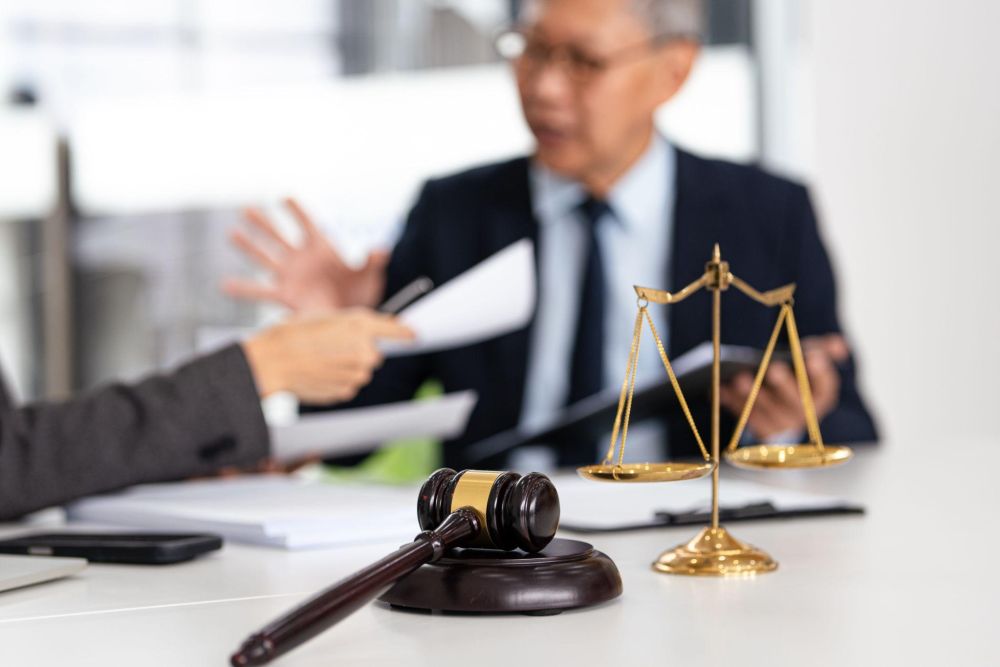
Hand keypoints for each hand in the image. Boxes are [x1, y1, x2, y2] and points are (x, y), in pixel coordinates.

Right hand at [223, 198, 389, 312]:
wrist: (353, 319)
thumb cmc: (361, 293)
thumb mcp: (369, 276)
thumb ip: (372, 262)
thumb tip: (380, 250)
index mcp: (322, 248)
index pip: (307, 224)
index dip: (297, 211)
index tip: (285, 197)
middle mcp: (302, 259)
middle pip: (279, 237)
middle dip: (264, 224)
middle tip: (247, 209)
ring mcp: (291, 276)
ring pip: (266, 257)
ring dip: (249, 246)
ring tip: (231, 233)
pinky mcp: (286, 296)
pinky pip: (261, 292)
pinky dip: (243, 289)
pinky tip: (224, 285)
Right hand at [241, 309, 412, 403]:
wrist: (272, 361)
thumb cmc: (294, 334)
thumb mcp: (326, 316)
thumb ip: (355, 323)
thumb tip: (378, 328)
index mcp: (361, 326)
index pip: (396, 331)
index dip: (406, 333)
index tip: (414, 335)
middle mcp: (365, 351)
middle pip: (374, 354)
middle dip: (360, 351)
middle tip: (334, 346)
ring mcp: (358, 374)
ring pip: (360, 370)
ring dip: (347, 366)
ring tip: (321, 359)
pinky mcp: (348, 391)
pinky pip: (348, 384)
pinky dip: (338, 379)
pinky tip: (319, 372)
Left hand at [719, 334, 848, 440]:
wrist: (782, 403)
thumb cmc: (797, 375)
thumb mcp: (811, 359)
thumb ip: (823, 349)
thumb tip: (837, 346)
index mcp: (821, 394)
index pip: (825, 385)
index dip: (820, 372)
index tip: (813, 356)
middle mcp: (804, 414)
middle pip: (795, 402)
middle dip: (784, 385)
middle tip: (773, 369)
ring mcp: (781, 424)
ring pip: (766, 411)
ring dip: (752, 395)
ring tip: (740, 378)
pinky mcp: (759, 429)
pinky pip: (743, 416)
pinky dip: (731, 402)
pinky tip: (721, 388)